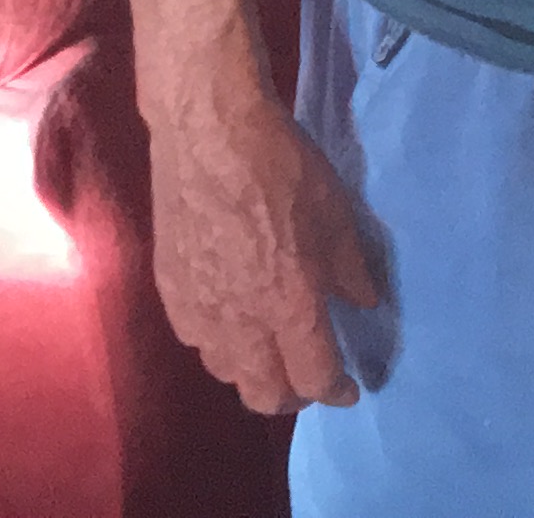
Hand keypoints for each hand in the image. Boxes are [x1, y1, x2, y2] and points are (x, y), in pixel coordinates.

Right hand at [146, 80, 382, 412]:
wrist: (210, 135)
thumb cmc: (283, 169)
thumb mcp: (336, 216)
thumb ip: (351, 271)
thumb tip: (363, 303)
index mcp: (288, 306)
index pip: (313, 379)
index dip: (335, 391)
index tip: (349, 388)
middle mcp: (240, 323)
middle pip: (263, 395)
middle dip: (292, 397)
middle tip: (310, 379)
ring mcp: (198, 311)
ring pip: (226, 372)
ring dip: (254, 372)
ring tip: (272, 351)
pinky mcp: (170, 291)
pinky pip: (196, 340)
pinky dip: (220, 344)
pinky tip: (231, 320)